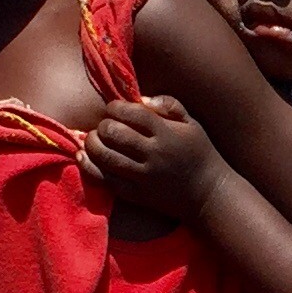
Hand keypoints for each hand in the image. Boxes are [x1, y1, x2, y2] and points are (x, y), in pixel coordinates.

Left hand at [77, 95, 223, 219]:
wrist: (208, 194)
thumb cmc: (199, 154)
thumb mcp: (192, 124)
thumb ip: (169, 105)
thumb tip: (141, 98)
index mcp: (167, 134)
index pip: (133, 114)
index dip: (116, 107)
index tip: (113, 108)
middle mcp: (154, 154)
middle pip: (115, 134)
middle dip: (103, 125)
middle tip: (104, 126)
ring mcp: (143, 176)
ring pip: (106, 157)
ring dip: (92, 144)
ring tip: (93, 139)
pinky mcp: (136, 194)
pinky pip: (106, 180)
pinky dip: (90, 167)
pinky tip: (84, 157)